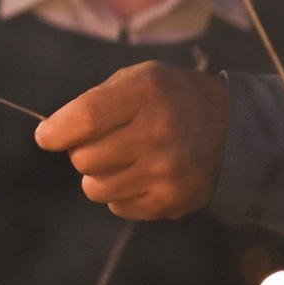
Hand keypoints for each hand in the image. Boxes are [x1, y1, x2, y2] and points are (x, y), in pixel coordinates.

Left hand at [33, 61, 226, 217]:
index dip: (56, 132)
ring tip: (125, 158)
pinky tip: (142, 174)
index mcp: (146, 94)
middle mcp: (158, 134)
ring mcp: (166, 173)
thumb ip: (94, 101)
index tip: (48, 136)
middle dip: (83, 151)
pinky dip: (120, 192)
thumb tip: (51, 134)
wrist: (235, 129)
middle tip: (103, 141)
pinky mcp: (171, 202)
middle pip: (84, 159)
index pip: (84, 119)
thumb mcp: (138, 78)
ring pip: (95, 188)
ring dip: (100, 174)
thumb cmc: (172, 98)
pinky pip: (117, 206)